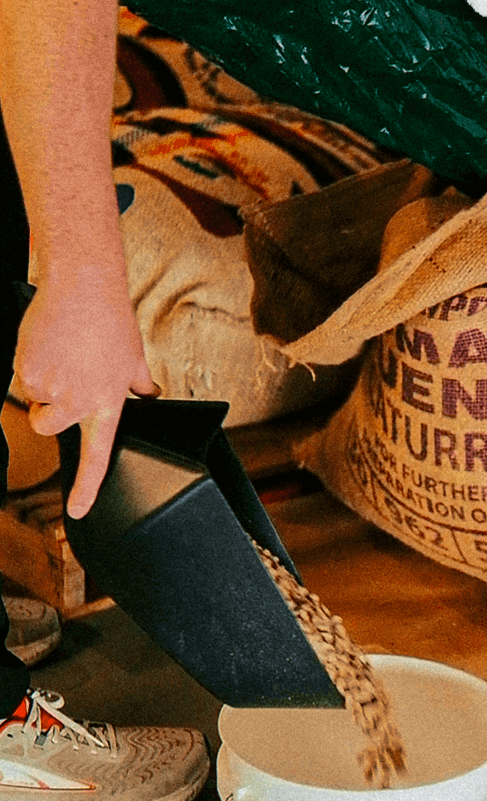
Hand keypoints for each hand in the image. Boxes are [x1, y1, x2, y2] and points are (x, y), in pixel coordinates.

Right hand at [14, 274, 156, 518]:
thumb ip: (140, 383)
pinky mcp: (26, 371)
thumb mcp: (134, 356)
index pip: (97, 453)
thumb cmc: (111, 321)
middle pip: (47, 427)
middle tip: (65, 382)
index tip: (78, 512)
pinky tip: (51, 344)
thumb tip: (151, 395)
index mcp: (107, 401)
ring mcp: (49, 388)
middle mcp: (77, 401)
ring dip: (43, 382)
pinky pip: (22, 378)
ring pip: (33, 398)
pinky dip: (31, 364)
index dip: (88, 486)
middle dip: (47, 412)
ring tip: (65, 353)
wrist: (84, 288)